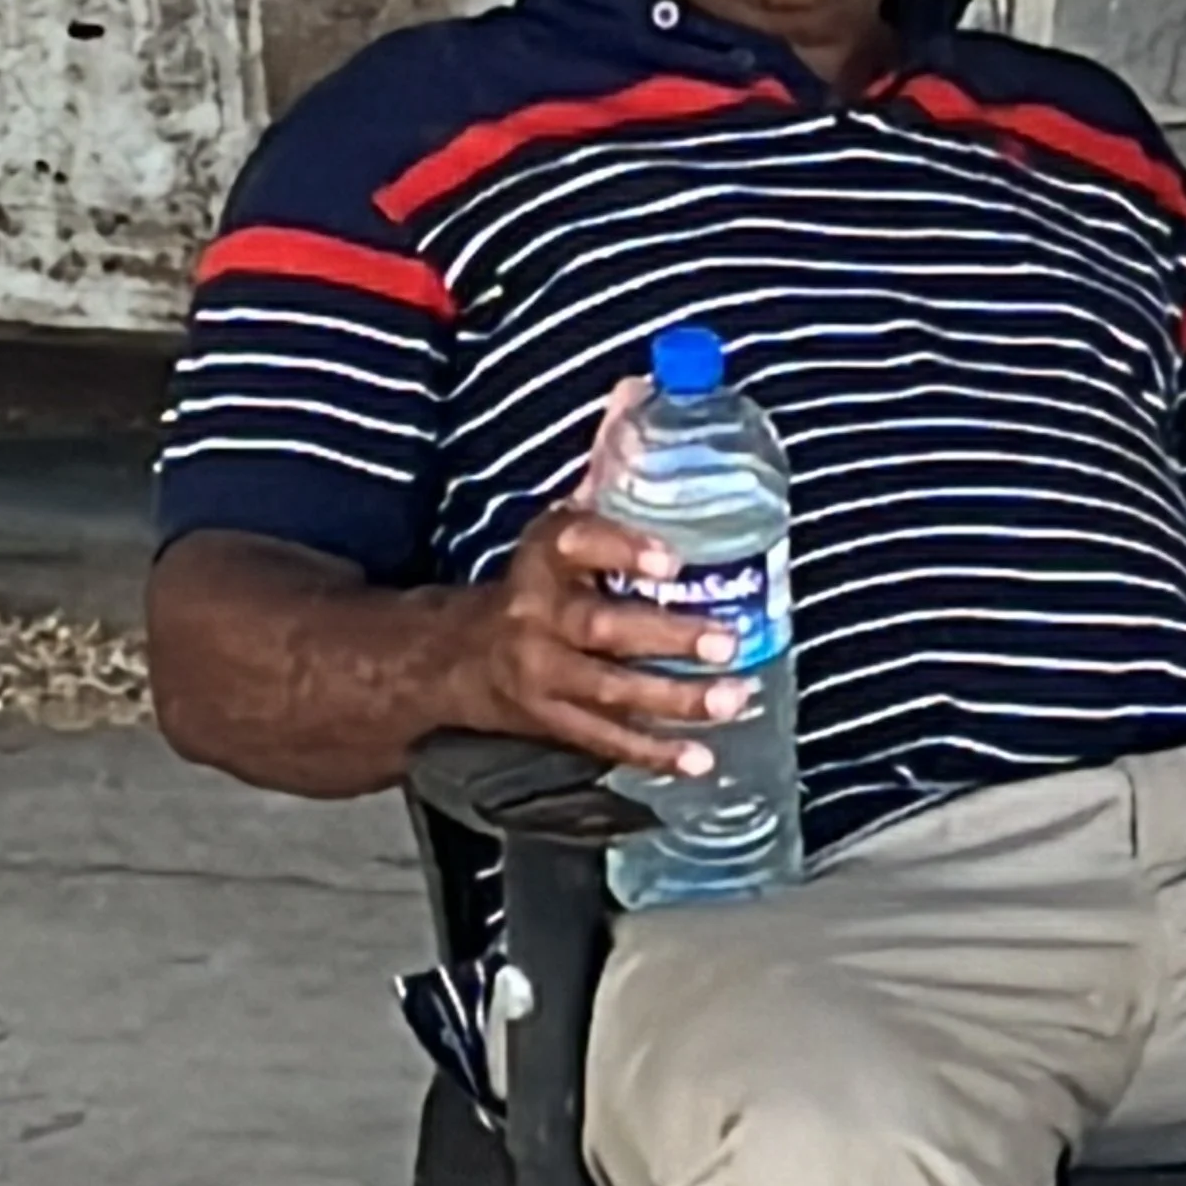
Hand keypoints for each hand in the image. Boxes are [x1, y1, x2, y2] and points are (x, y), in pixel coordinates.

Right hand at [451, 500, 755, 775]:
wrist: (454, 656)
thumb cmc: (529, 587)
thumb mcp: (550, 539)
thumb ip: (602, 509)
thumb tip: (644, 426)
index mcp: (539, 559)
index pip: (573, 542)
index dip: (621, 549)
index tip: (672, 561)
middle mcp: (535, 615)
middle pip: (601, 626)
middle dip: (667, 636)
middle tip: (726, 641)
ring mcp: (541, 673)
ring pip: (608, 689)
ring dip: (674, 698)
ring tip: (730, 698)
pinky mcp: (548, 719)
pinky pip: (604, 739)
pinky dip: (653, 752)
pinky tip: (700, 760)